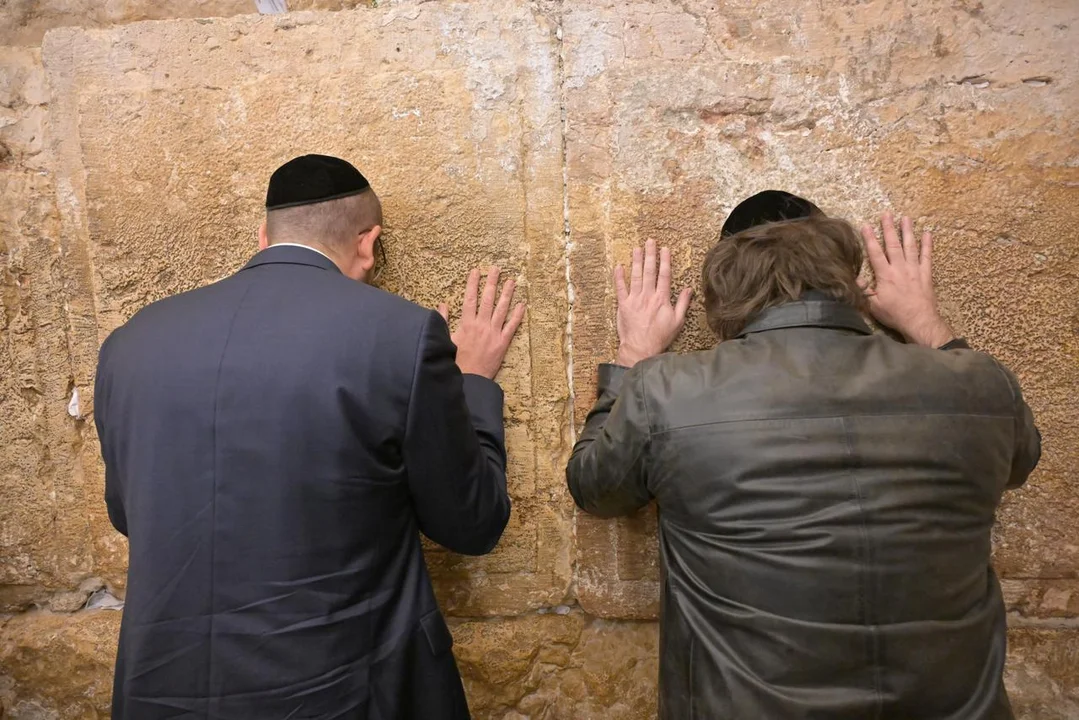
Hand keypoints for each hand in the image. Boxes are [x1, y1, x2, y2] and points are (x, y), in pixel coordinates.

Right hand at [439, 267, 525, 379]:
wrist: (469, 379)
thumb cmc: (455, 361)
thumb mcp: (446, 340)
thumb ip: (443, 321)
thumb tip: (441, 305)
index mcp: (466, 324)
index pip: (470, 298)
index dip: (472, 283)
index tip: (476, 271)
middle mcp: (481, 325)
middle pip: (487, 299)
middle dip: (491, 282)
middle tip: (496, 269)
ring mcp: (493, 333)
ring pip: (501, 309)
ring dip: (507, 294)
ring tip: (511, 281)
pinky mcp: (502, 343)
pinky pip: (512, 326)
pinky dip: (517, 315)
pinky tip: (522, 304)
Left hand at [614, 239, 692, 366]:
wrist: (641, 348)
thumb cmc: (660, 337)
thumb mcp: (677, 321)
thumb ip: (683, 304)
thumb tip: (689, 289)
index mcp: (662, 299)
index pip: (664, 275)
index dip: (665, 261)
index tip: (665, 249)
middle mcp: (648, 296)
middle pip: (650, 271)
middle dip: (650, 255)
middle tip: (650, 241)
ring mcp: (634, 299)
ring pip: (635, 276)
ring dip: (636, 261)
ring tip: (637, 248)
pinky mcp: (623, 305)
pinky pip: (620, 288)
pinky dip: (619, 277)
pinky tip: (619, 266)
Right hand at [860, 212, 953, 347]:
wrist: (919, 321)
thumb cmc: (894, 314)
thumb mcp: (872, 306)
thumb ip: (863, 291)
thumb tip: (855, 279)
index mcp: (885, 275)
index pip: (875, 253)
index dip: (869, 239)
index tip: (865, 225)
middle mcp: (900, 268)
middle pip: (893, 244)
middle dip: (889, 228)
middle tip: (887, 214)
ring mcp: (914, 269)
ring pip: (910, 246)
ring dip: (907, 231)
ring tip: (905, 218)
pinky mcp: (926, 274)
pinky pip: (927, 256)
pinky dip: (928, 244)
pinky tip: (928, 233)